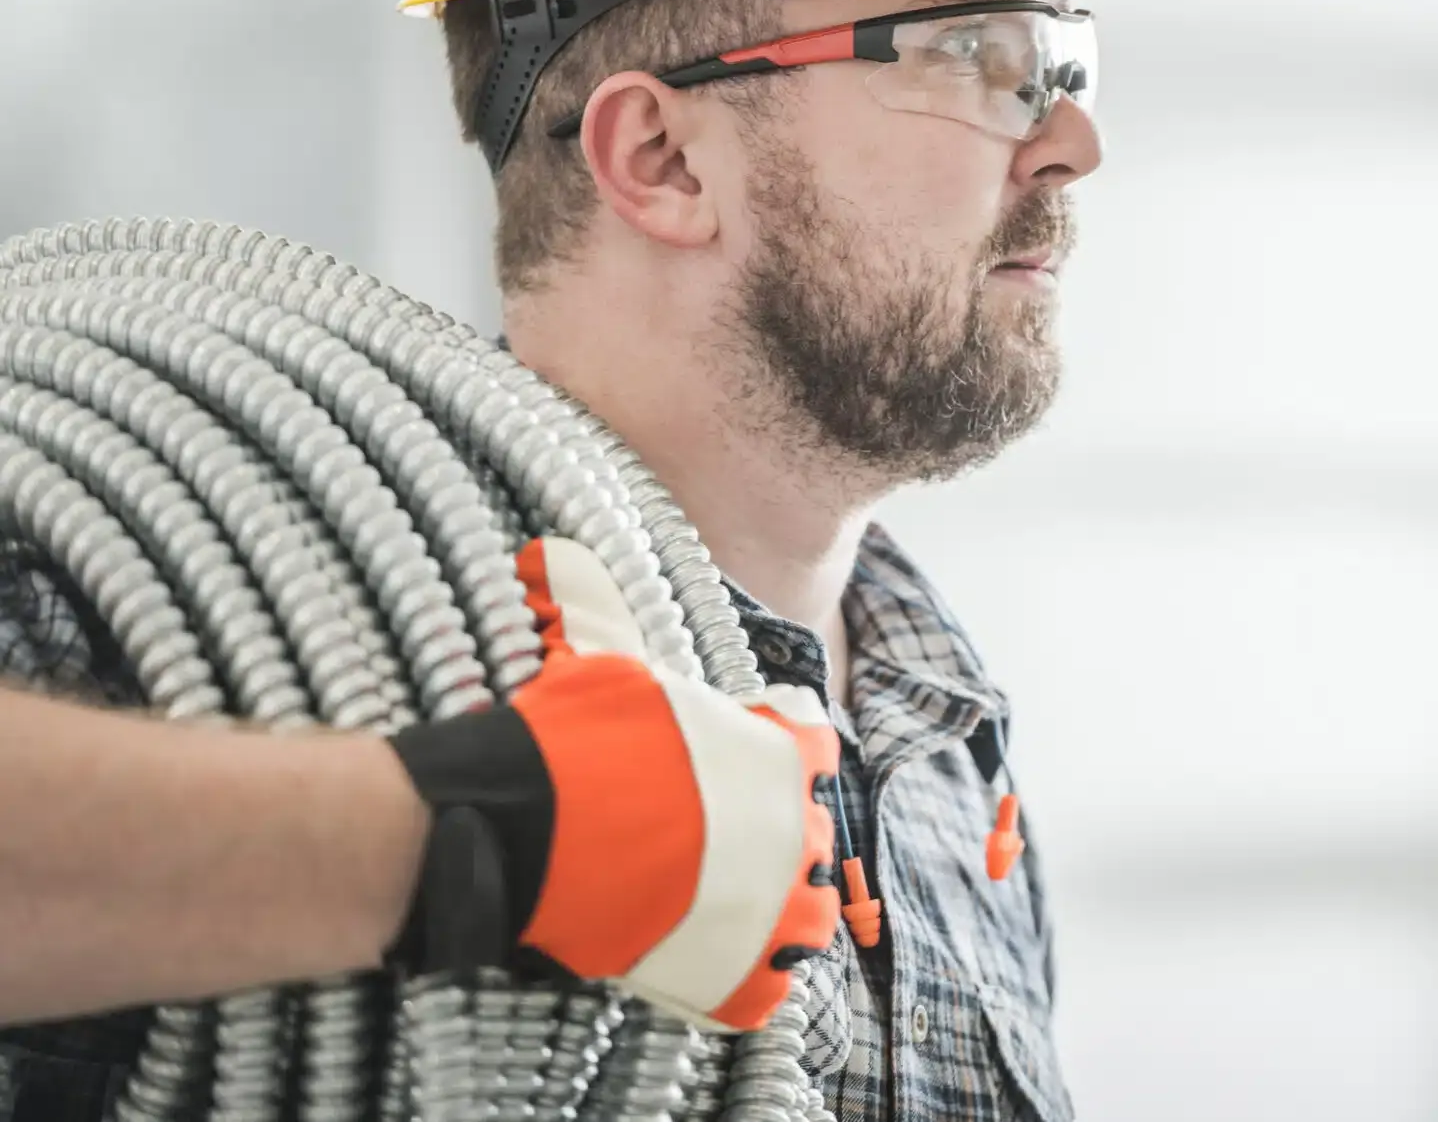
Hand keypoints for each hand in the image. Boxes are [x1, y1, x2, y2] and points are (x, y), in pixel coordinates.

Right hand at [388, 537, 839, 1032]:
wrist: (517, 832)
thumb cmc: (566, 742)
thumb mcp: (592, 657)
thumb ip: (595, 604)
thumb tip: (550, 554)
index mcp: (784, 753)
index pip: (812, 747)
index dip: (775, 754)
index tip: (737, 772)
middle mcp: (797, 829)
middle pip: (809, 834)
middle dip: (769, 837)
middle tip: (711, 846)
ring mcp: (776, 910)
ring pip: (808, 919)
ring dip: (772, 914)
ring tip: (719, 910)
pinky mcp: (744, 978)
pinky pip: (769, 990)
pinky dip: (744, 981)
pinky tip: (706, 965)